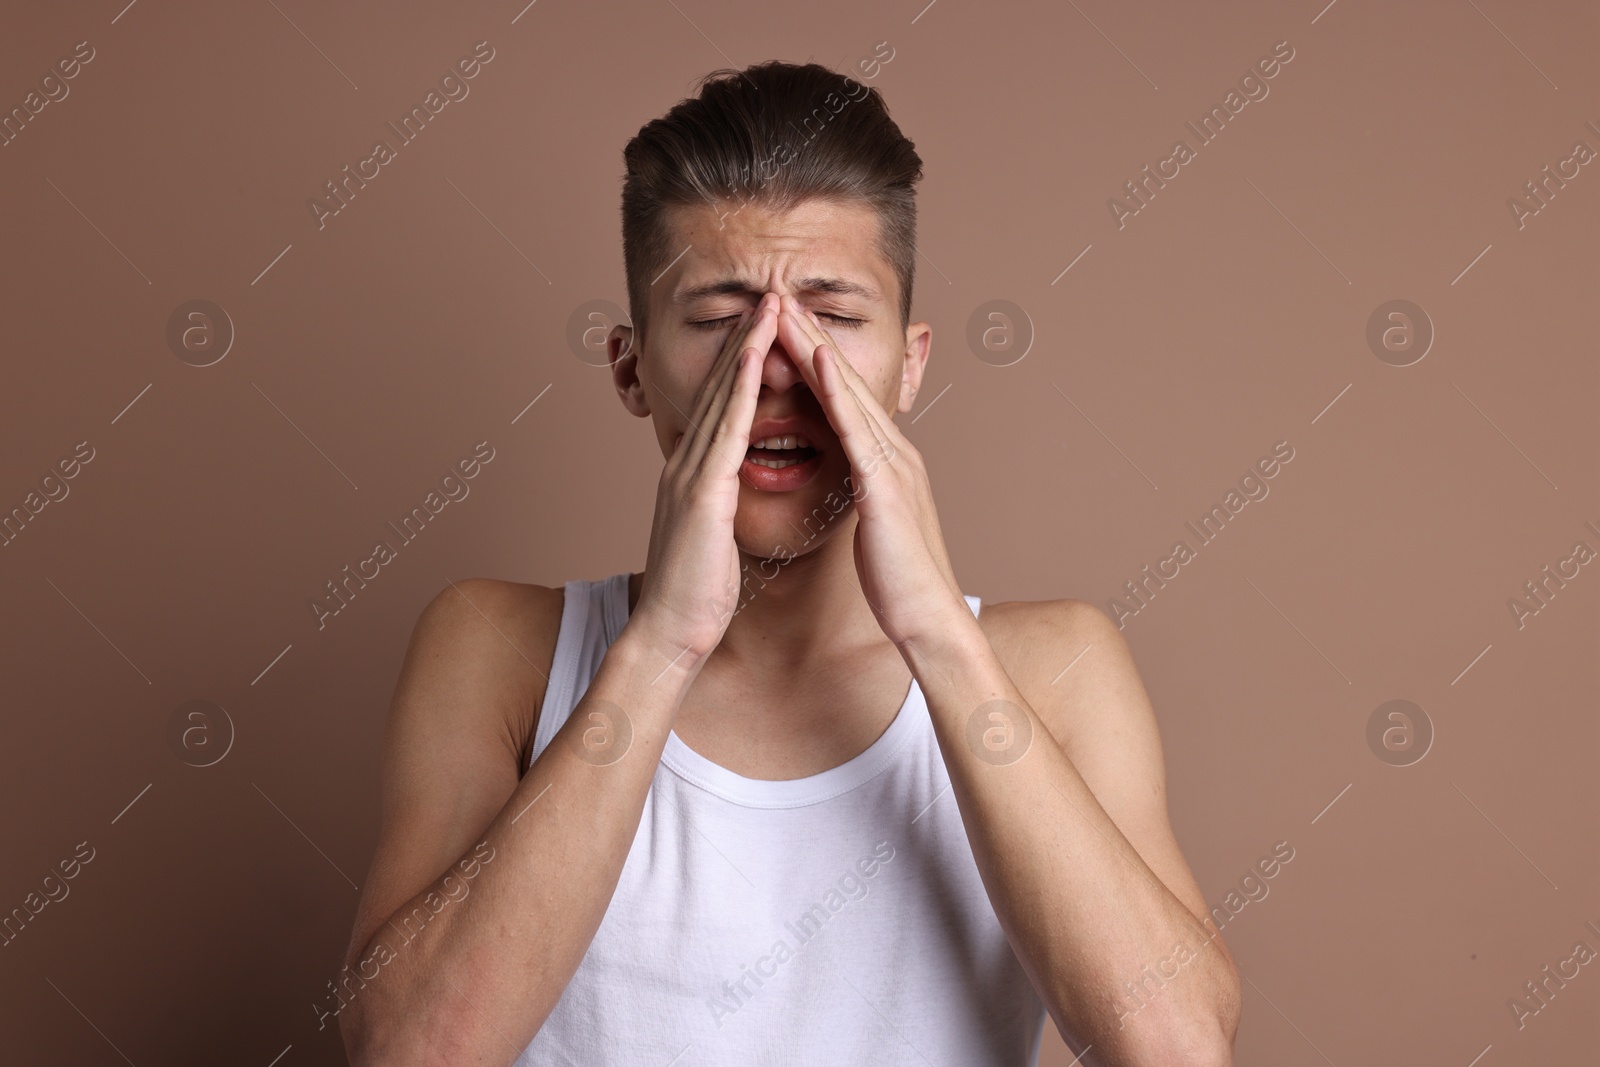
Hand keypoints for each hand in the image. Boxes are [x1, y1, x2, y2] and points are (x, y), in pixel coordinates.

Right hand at [628, 295, 778, 669]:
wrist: (669, 634)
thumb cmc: (695, 596)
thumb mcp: (710, 540)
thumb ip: (717, 509)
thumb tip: (726, 499)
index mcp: (693, 477)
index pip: (720, 408)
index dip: (741, 364)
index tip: (765, 327)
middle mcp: (687, 465)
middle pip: (719, 388)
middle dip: (744, 338)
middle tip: (768, 293)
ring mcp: (691, 474)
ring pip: (722, 395)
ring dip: (747, 346)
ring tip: (770, 303)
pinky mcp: (702, 492)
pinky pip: (727, 427)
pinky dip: (742, 386)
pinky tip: (760, 354)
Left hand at [773, 294, 968, 650]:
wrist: (929, 621)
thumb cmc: (900, 584)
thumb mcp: (877, 527)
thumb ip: (867, 497)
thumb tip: (855, 486)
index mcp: (887, 463)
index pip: (844, 399)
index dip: (813, 359)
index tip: (782, 326)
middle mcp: (894, 452)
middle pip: (845, 382)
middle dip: (810, 336)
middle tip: (779, 294)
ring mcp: (893, 464)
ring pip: (848, 391)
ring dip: (816, 345)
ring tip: (786, 306)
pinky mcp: (886, 485)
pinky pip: (854, 425)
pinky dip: (834, 387)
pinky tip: (813, 357)